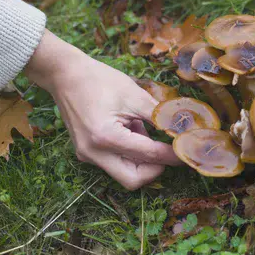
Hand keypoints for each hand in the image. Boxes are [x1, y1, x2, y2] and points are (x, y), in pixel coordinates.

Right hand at [25, 30, 181, 189]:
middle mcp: (93, 153)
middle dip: (155, 168)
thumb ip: (160, 117)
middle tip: (169, 150)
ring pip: (124, 173)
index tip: (189, 151)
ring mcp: (87, 155)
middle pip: (133, 179)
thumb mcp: (135, 96)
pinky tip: (129, 129)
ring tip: (141, 129)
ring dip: (141, 159)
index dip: (173, 154)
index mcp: (105, 137)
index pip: (149, 155)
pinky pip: (113, 163)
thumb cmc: (100, 80)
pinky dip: (128, 153)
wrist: (65, 74)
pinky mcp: (85, 153)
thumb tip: (183, 132)